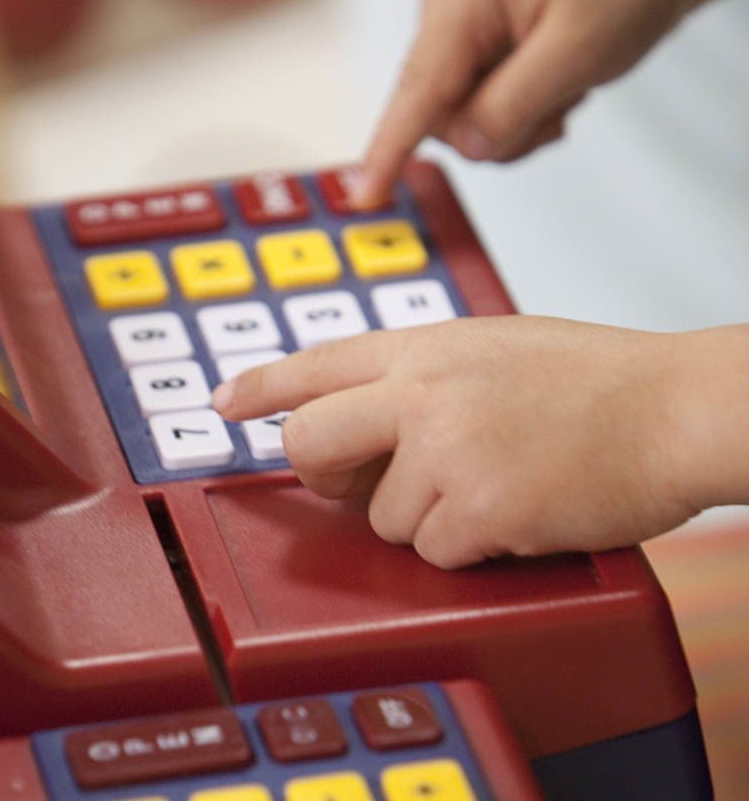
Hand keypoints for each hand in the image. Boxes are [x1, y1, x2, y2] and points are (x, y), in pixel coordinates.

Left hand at [212, 316, 706, 567]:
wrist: (676, 409)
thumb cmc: (595, 383)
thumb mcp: (491, 348)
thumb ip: (420, 375)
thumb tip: (364, 416)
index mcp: (423, 348)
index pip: (315, 362)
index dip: (260, 385)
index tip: (224, 403)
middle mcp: (420, 393)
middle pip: (310, 443)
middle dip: (323, 475)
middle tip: (355, 481)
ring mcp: (446, 449)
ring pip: (379, 517)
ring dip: (426, 519)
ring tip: (492, 485)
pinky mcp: (477, 509)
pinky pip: (431, 551)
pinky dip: (467, 548)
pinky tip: (512, 513)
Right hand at [356, 0, 748, 204]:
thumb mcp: (577, 49)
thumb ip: (513, 104)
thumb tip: (469, 145)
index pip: (416, 92)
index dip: (389, 149)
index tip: (366, 194)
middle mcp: (447, 16)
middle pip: (440, 117)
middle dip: (498, 127)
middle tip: (557, 103)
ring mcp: (458, 38)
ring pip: (462, 124)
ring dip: (516, 124)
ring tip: (562, 87)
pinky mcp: (474, 58)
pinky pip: (479, 117)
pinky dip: (520, 118)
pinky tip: (552, 90)